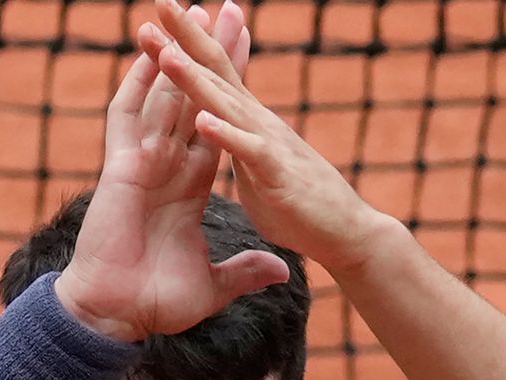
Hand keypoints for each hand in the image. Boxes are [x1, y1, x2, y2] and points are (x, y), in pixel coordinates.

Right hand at [55, 0, 291, 342]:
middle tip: (228, 8)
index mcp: (186, 187)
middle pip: (192, 97)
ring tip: (194, 10)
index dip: (232, 92)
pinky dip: (139, 85)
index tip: (248, 60)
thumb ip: (243, 270)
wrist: (114, 315)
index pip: (215, 127)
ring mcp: (140, 163)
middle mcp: (164, 166)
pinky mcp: (120, 169)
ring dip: (178, 54)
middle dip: (210, 54)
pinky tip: (150, 52)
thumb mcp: (213, 284)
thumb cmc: (153, 303)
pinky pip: (128, 118)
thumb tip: (281, 269)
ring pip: (162, 96)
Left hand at [138, 0, 392, 276]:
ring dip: (194, 79)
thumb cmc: (298, 202)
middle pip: (215, 73)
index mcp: (246, 120)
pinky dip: (225, 136)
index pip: (212, 71)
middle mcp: (256, 122)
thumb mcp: (255, 165)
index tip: (160, 12)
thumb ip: (235, 143)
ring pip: (225, 105)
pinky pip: (248, 152)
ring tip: (166, 54)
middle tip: (160, 2)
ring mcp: (268, 144)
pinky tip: (202, 120)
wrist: (345, 231)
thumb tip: (216, 130)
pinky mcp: (277, 175)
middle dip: (185, 39)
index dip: (186, 41)